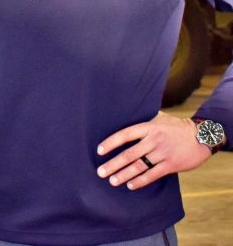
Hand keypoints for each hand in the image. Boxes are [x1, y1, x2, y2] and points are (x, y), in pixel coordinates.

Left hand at [97, 112, 211, 189]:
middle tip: (100, 172)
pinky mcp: (171, 165)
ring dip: (124, 175)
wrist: (202, 137)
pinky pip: (153, 175)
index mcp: (148, 127)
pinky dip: (140, 181)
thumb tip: (124, 115)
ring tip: (112, 181)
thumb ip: (143, 122)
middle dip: (113, 164)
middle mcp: (154, 140)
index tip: (99, 151)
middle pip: (129, 154)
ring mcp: (163, 153)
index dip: (111, 143)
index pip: (125, 135)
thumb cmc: (176, 127)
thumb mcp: (159, 118)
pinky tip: (131, 185)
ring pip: (139, 166)